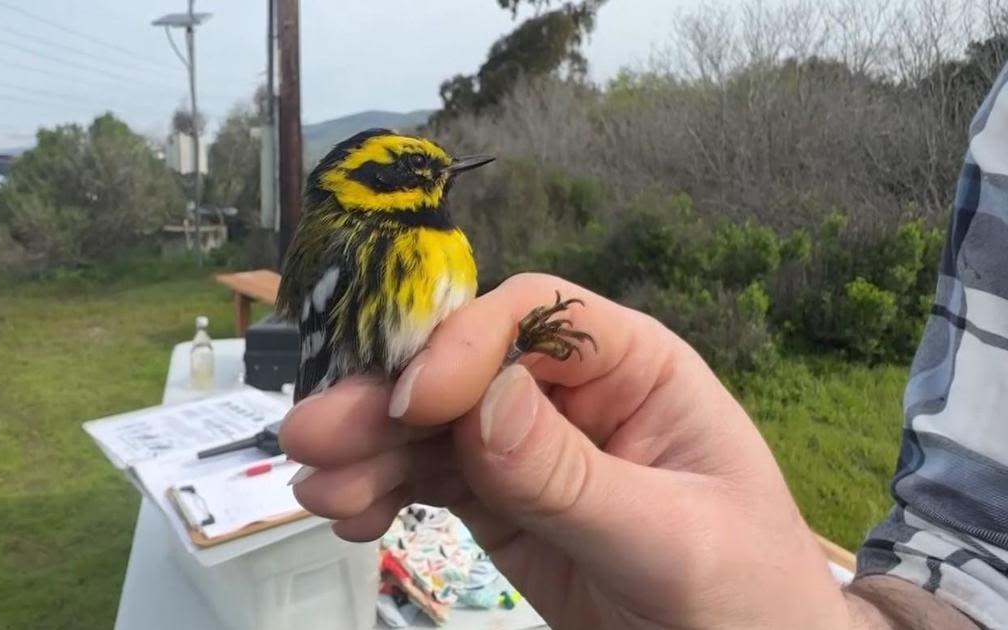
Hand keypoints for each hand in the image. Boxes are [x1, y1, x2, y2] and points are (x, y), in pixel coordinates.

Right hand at [279, 274, 851, 628]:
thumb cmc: (744, 594)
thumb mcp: (671, 538)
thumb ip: (575, 475)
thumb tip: (484, 400)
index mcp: (633, 367)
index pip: (536, 318)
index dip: (467, 344)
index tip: (418, 403)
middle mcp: (569, 393)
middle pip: (463, 369)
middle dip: (388, 399)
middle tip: (312, 436)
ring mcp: (527, 449)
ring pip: (431, 427)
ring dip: (369, 450)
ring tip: (318, 492)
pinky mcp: (499, 501)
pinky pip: (429, 480)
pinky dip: (381, 491)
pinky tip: (348, 512)